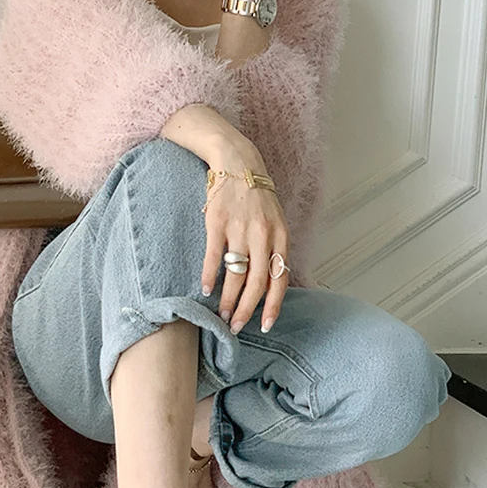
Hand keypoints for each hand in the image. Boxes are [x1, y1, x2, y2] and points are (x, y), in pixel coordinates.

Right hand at [200, 146, 289, 334]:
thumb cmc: (257, 197)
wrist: (237, 161)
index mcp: (281, 236)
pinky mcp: (217, 222)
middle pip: (257, 282)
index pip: (280, 279)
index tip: (264, 325)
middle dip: (247, 309)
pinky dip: (209, 276)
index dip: (272, 305)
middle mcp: (263, 235)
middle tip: (236, 326)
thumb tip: (270, 286)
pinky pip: (214, 256)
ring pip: (235, 274)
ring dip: (228, 299)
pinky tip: (205, 290)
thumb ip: (274, 250)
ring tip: (221, 314)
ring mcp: (240, 228)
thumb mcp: (275, 221)